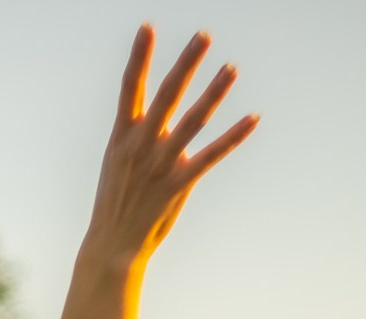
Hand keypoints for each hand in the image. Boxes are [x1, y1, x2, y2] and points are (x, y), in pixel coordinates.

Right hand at [87, 25, 257, 270]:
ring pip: (193, 120)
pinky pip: (211, 154)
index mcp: (122, 135)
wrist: (112, 244)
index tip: (147, 27)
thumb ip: (142, 135)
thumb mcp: (119, 162)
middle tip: (204, 35)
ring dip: (214, 92)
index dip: (139, 56)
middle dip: (186, 63)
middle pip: (167, 94)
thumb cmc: (116, 200)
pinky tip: (253, 118)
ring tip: (232, 68)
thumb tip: (166, 115)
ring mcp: (160, 164)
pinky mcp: (179, 183)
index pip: (130, 87)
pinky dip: (234, 136)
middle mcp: (141, 145)